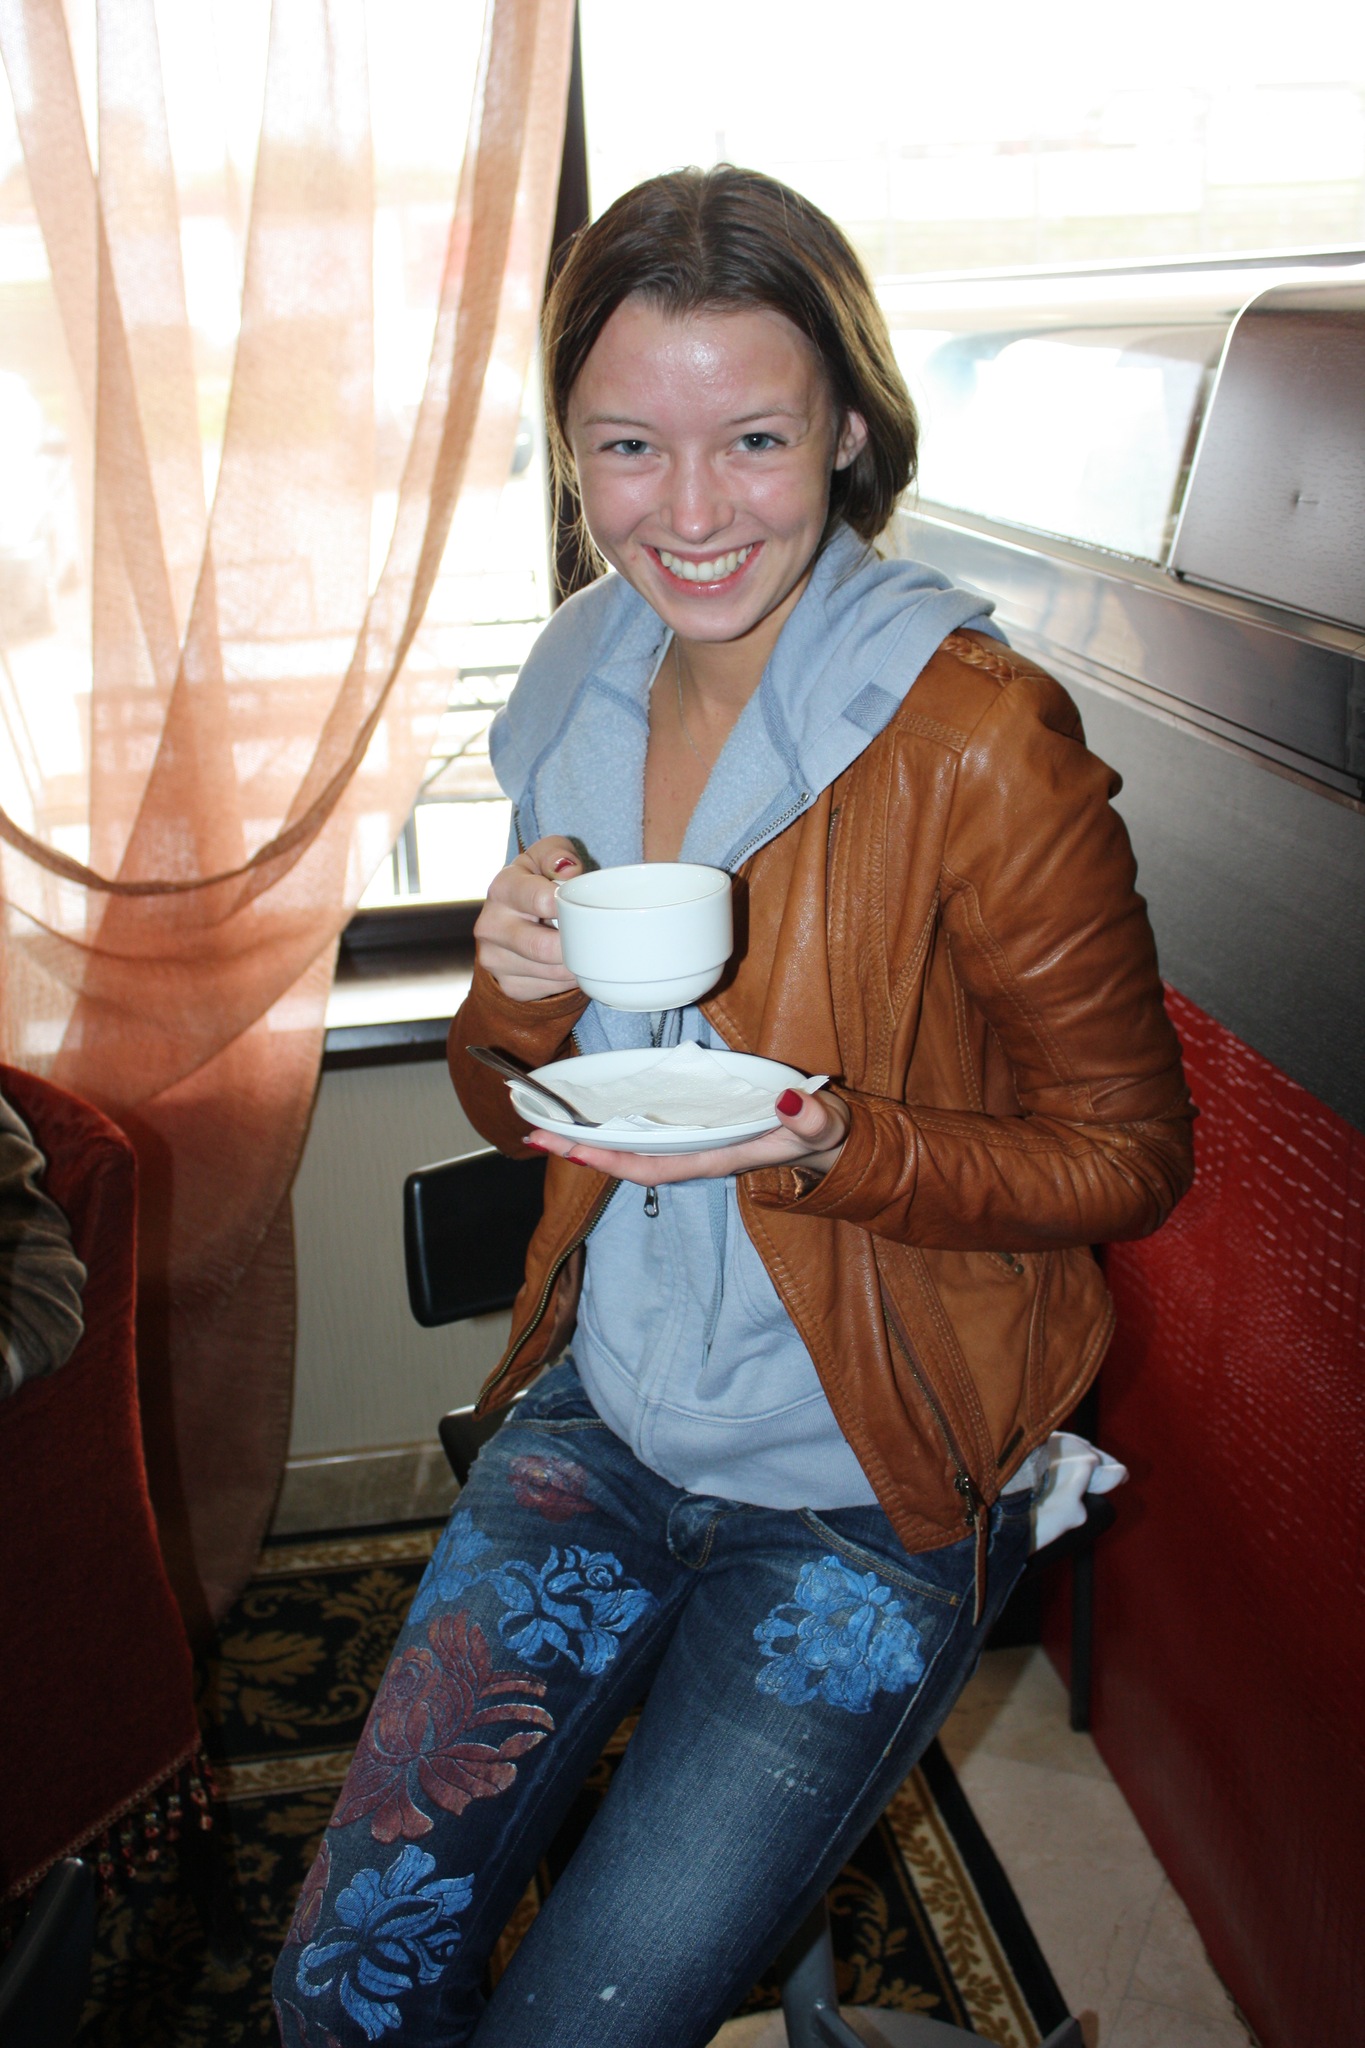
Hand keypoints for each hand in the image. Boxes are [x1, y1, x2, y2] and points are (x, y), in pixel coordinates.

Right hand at [474, 837, 583, 1002]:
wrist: (511, 919)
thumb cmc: (536, 882)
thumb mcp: (545, 857)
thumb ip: (557, 853)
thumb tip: (569, 871)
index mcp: (503, 888)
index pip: (539, 900)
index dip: (567, 906)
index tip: (582, 907)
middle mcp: (490, 926)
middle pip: (543, 947)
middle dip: (575, 944)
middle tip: (594, 936)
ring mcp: (495, 959)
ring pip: (552, 972)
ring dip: (576, 963)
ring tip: (585, 947)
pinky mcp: (508, 985)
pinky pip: (551, 989)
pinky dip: (568, 979)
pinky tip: (569, 962)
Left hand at [525, 1085, 849, 1186]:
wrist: (827, 1142)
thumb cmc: (820, 1134)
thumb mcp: (822, 1125)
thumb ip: (810, 1118)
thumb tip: (791, 1100)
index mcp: (716, 1158)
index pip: (654, 1165)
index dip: (613, 1158)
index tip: (574, 1147)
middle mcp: (694, 1153)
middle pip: (627, 1157)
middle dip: (581, 1147)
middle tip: (533, 1132)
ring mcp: (690, 1141)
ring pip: (629, 1144)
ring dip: (587, 1135)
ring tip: (544, 1123)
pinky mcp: (691, 1125)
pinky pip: (641, 1129)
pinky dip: (610, 1121)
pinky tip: (586, 1110)